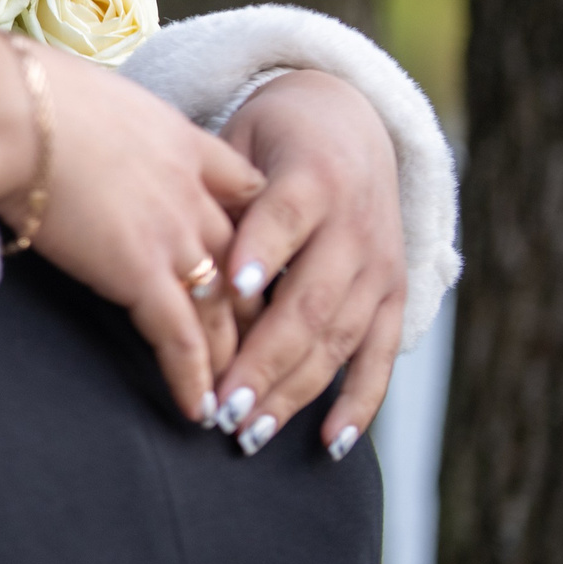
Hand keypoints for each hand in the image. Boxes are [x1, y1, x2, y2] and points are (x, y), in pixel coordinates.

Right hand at [0, 30, 264, 420]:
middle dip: (255, 313)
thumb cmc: (28, 95)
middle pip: (245, 262)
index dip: (255, 232)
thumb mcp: (92, 92)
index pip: (245, 192)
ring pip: (223, 309)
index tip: (258, 264)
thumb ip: (106, 123)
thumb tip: (74, 128)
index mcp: (184, 144)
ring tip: (238, 398)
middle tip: (262, 351)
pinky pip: (181, 339)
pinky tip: (198, 410)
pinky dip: (193, 379)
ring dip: (232, 359)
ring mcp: (173, 235)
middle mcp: (193, 193)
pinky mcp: (139, 273)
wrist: (12, 110)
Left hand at [208, 70, 405, 458]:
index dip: (260, 254)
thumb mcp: (240, 138)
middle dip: (265, 359)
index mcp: (311, 178)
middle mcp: (355, 227)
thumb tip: (168, 237)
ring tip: (250, 431)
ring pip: (338, 337)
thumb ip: (214, 187)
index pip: (284, 219)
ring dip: (295, 390)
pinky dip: (359, 402)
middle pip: (309, 300)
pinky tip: (329, 443)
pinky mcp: (393, 295)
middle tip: (223, 405)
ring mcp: (378, 267)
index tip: (230, 289)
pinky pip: (379, 356)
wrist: (351, 120)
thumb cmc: (271, 137)